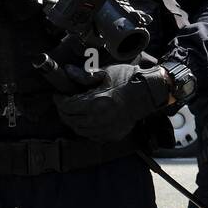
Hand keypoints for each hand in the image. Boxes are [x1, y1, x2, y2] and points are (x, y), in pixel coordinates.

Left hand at [52, 62, 170, 142]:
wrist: (148, 94)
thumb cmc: (128, 81)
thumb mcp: (105, 74)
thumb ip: (84, 76)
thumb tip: (68, 71)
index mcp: (95, 103)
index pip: (66, 106)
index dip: (59, 100)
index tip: (59, 95)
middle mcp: (98, 120)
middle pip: (70, 120)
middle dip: (63, 111)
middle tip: (64, 104)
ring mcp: (105, 130)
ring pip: (79, 130)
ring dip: (73, 121)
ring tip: (74, 112)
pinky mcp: (112, 135)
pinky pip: (92, 136)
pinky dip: (86, 129)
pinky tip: (87, 120)